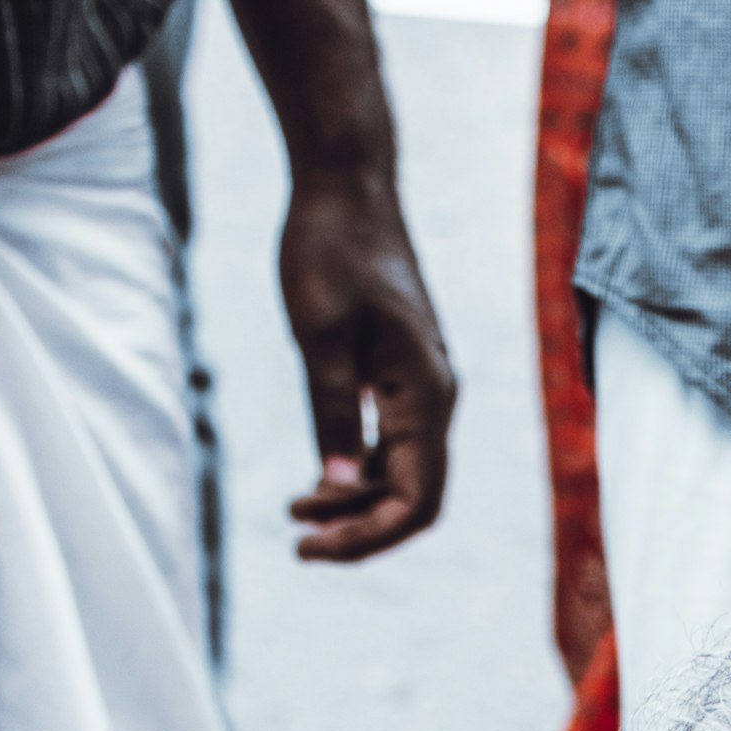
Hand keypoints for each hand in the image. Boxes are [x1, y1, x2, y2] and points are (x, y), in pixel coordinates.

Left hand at [274, 171, 457, 563]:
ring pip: (404, 475)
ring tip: (294, 516)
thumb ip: (333, 412)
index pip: (416, 500)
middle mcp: (435, 396)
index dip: (368, 537)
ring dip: (355, 506)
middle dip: (360, 530)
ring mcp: (422, 387)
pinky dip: (358, 473)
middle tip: (296, 542)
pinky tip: (316, 481)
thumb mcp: (320, 335)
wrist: (348, 184)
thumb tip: (340, 488)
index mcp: (426, 392)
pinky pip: (393, 446)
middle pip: (415, 498)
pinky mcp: (402, 375)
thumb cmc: (330, 249)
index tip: (308, 546)